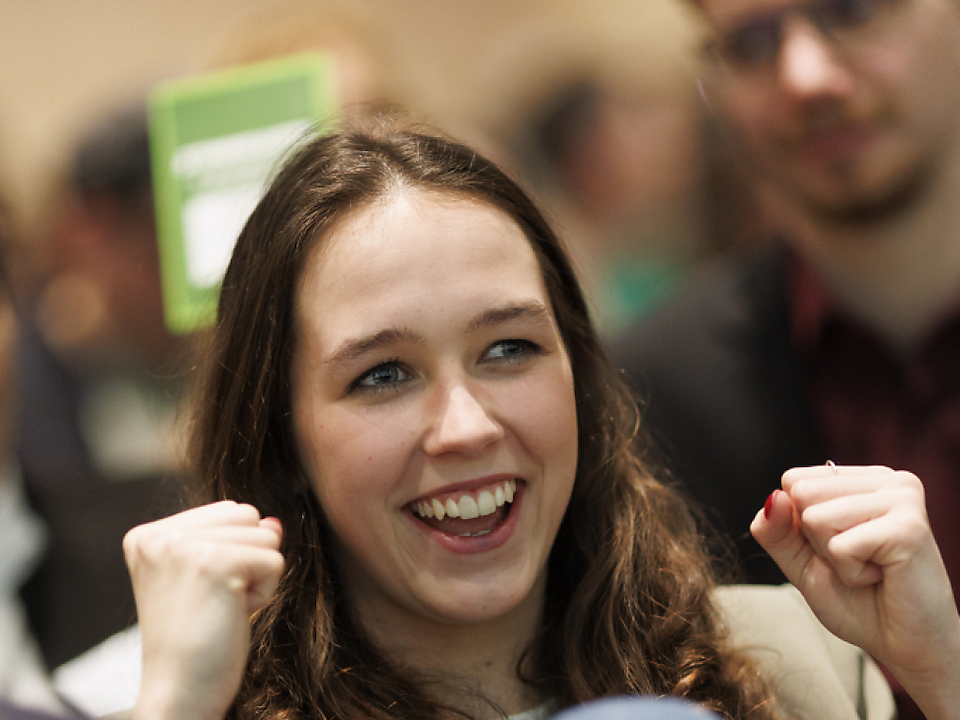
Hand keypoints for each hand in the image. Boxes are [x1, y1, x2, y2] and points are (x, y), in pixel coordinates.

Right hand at [123, 501, 284, 719]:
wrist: (179, 696)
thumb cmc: (195, 643)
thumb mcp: (211, 580)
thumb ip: (237, 541)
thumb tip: (274, 522)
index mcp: (148, 536)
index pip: (228, 511)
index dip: (233, 554)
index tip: (203, 594)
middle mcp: (160, 535)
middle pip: (248, 516)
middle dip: (248, 560)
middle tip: (214, 603)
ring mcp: (184, 546)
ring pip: (266, 535)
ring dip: (257, 578)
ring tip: (221, 610)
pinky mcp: (215, 563)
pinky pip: (275, 560)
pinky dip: (264, 594)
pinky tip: (231, 617)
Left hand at [751, 465, 959, 719]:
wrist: (905, 647)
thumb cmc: (857, 601)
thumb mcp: (801, 561)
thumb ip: (776, 529)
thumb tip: (773, 497)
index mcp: (861, 479)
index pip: (793, 480)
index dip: (800, 524)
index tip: (839, 546)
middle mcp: (886, 479)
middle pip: (801, 493)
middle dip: (816, 540)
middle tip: (858, 560)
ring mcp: (901, 497)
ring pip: (816, 517)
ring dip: (835, 557)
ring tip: (871, 568)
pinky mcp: (908, 527)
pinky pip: (840, 546)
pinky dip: (851, 572)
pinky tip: (882, 576)